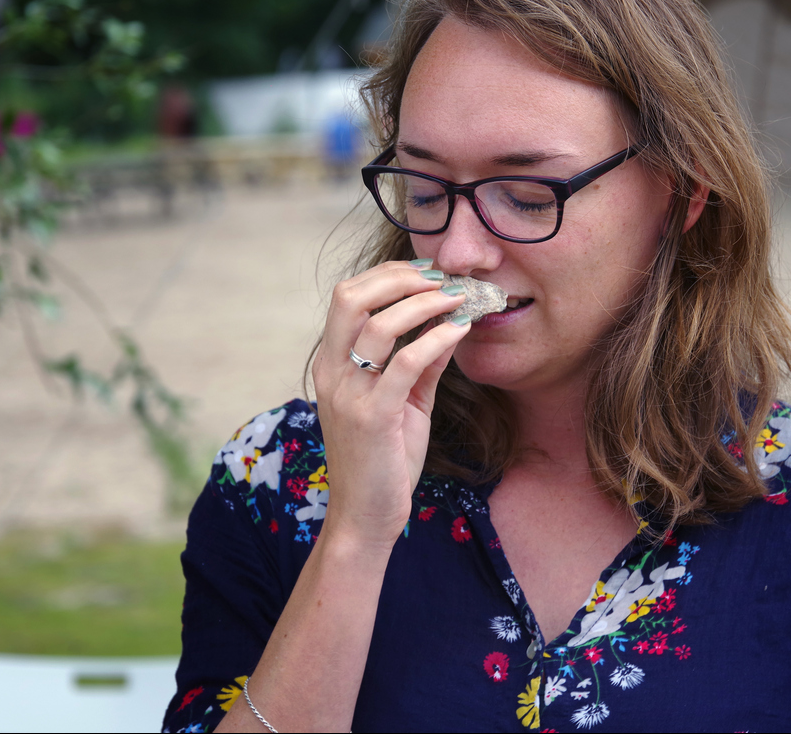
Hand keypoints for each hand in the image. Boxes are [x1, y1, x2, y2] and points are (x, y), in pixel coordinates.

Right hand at [311, 260, 470, 547]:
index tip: (427, 272)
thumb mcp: (403, 403)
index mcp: (330, 364)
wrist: (365, 517)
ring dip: (424, 304)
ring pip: (379, 325)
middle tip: (440, 278)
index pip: (348, 297)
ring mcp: (348, 394)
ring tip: (456, 298)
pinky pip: (406, 364)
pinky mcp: (373, 417)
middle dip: (399, 278)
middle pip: (351, 297)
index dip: (388, 275)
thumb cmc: (382, 460)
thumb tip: (449, 324)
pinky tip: (460, 331)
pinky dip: (436, 339)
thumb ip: (421, 364)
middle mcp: (331, 373)